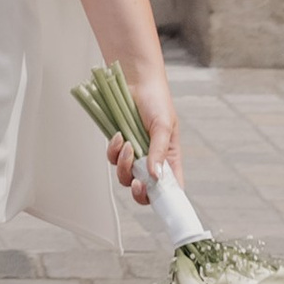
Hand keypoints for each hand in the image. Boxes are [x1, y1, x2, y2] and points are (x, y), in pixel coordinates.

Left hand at [103, 70, 180, 204]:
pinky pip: (113, 159)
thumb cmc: (157, 101)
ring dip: (124, 165)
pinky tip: (119, 136)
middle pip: (144, 190)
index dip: (165, 201)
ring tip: (128, 144)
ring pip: (125, 176)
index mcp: (169, 159)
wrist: (136, 81)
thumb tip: (156, 177)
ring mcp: (134, 155)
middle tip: (137, 182)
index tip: (158, 202)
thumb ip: (158, 152)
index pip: (171, 188)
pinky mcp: (119, 146)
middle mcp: (151, 161)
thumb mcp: (163, 126)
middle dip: (138, 190)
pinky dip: (114, 150)